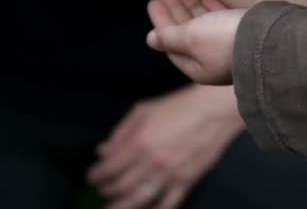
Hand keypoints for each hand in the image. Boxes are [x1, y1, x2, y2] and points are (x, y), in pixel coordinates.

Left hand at [88, 85, 244, 208]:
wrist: (213, 110)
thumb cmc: (180, 106)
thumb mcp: (144, 110)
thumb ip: (121, 132)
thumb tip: (103, 150)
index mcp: (140, 142)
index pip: (109, 168)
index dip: (96, 175)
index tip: (93, 176)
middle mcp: (152, 162)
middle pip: (121, 186)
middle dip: (107, 190)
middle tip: (102, 190)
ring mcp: (170, 174)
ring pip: (139, 199)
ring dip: (122, 206)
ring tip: (114, 207)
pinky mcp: (187, 180)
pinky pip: (168, 203)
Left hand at [147, 0, 244, 84]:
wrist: (270, 38)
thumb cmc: (225, 40)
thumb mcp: (191, 38)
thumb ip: (170, 37)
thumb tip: (150, 40)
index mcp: (196, 66)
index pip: (170, 43)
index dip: (160, 21)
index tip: (152, 0)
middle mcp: (212, 59)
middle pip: (185, 33)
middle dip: (173, 11)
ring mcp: (228, 47)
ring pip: (203, 24)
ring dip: (190, 6)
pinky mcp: (243, 34)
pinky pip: (221, 20)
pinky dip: (210, 8)